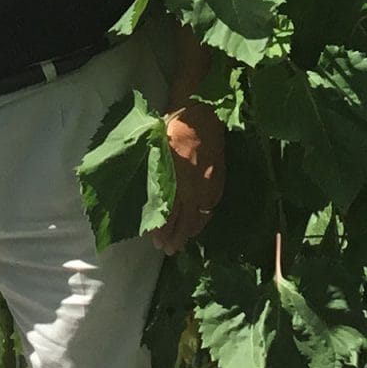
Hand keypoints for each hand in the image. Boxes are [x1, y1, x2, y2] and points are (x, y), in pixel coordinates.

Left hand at [150, 102, 225, 254]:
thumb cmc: (173, 129)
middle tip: (168, 251)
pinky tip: (198, 226)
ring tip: (181, 244)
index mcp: (176, 182)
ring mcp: (207, 187)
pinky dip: (203, 220)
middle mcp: (193, 189)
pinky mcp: (218, 183)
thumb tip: (148, 195)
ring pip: (198, 218)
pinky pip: (210, 208)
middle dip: (175, 238)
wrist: (202, 117)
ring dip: (189, 233)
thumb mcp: (156, 152)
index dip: (161, 230)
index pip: (168, 214)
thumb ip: (155, 176)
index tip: (154, 241)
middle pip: (184, 221)